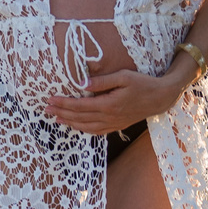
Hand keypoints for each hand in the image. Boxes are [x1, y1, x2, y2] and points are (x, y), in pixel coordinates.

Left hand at [45, 69, 175, 136]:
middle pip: (79, 117)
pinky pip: (97, 131)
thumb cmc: (143, 83)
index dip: (64, 103)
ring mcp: (113, 123)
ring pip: (86, 126)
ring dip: (70, 123)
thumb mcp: (123, 77)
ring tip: (56, 119)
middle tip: (46, 109)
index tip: (50, 99)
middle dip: (61, 112)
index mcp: (109, 104)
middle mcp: (109, 116)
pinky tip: (76, 126)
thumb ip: (101, 81)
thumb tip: (81, 83)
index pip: (80, 105)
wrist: (161, 97)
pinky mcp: (117, 125)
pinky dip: (84, 129)